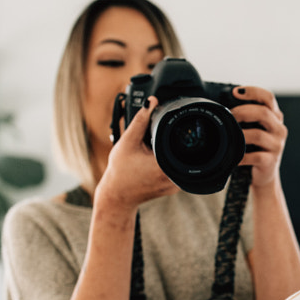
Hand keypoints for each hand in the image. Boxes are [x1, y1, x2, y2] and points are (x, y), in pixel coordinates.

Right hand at [96, 96, 178, 211]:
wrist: (117, 196)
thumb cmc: (120, 172)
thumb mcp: (128, 142)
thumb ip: (140, 120)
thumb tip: (151, 102)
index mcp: (166, 166)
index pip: (180, 141)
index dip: (176, 130)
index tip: (167, 125)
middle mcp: (175, 177)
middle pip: (182, 150)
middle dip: (170, 140)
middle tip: (153, 142)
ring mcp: (176, 184)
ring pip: (181, 159)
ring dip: (170, 151)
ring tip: (152, 152)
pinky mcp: (174, 187)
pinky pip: (177, 169)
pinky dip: (168, 161)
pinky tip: (155, 161)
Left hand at [231, 86, 287, 187]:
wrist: (264, 174)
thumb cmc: (256, 148)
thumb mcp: (255, 128)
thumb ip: (247, 116)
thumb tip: (222, 105)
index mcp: (275, 117)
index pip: (268, 97)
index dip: (253, 91)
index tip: (235, 92)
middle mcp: (279, 129)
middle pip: (263, 113)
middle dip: (242, 111)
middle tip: (229, 115)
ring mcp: (277, 145)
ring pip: (258, 134)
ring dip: (240, 134)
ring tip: (230, 136)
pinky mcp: (271, 161)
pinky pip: (255, 156)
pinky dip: (242, 156)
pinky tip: (235, 156)